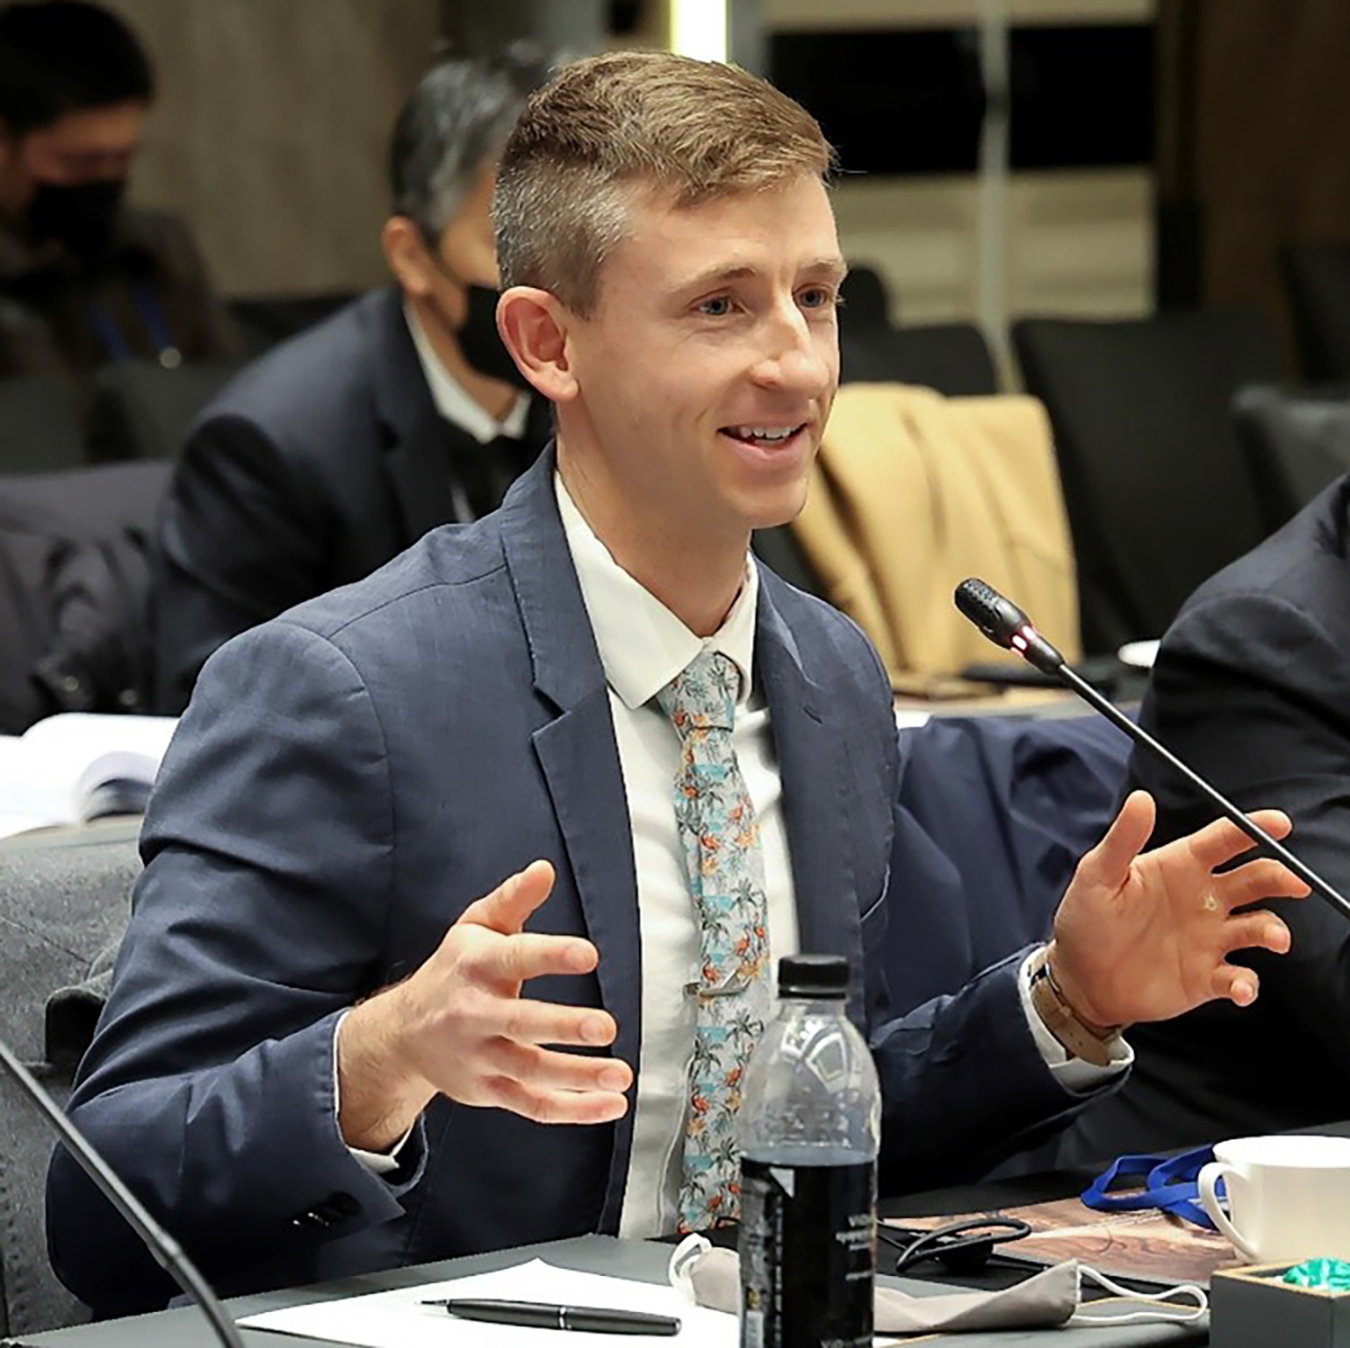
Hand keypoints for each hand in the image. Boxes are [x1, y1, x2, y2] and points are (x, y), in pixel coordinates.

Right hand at [337, 860, 631, 1150]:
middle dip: (564, 1026)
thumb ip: (513, 899)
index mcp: (476, 965)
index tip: (588, 954)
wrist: (403, 1032)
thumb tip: (543, 870)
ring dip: (578, 1077)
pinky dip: (573, 1110)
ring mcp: (481, 1056)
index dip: (551, 955)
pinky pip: (532, 1105)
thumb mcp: (476, 926)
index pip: (514, 958)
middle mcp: (475, 1012)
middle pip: (521, 1022)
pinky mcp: (489, 1090)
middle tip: (607, 1027)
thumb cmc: (453, 972)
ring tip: (620, 1075)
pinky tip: (609, 1106)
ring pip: (530, 1071)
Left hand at [1048, 791, 1310, 1030]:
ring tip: (1273, 937)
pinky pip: (1240, 979)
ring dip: (1273, 931)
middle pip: (1256, 880)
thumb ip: (1123, 839)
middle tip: (1294, 882)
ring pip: (1259, 927)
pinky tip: (1238, 987)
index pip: (1224, 841)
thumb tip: (1141, 799)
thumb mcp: (1097, 875)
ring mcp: (1209, 938)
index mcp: (1180, 867)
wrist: (1078, 977)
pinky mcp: (1207, 977)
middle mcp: (1203, 899)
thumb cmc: (1086, 918)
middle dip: (1280, 877)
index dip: (1253, 829)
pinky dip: (1247, 984)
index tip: (1279, 823)